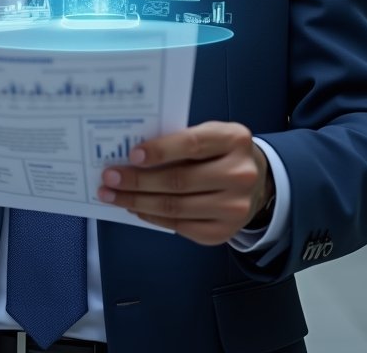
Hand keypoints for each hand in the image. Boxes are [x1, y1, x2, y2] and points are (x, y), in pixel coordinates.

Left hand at [97, 120, 273, 244]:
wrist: (256, 183)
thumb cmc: (221, 152)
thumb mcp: (211, 135)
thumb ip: (181, 140)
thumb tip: (133, 155)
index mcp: (234, 139)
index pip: (192, 144)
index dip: (160, 150)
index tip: (132, 155)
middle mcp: (239, 174)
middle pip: (179, 180)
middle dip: (138, 180)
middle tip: (109, 177)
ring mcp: (234, 207)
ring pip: (175, 207)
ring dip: (137, 202)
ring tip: (112, 195)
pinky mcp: (223, 232)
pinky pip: (180, 226)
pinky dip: (152, 217)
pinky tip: (135, 208)